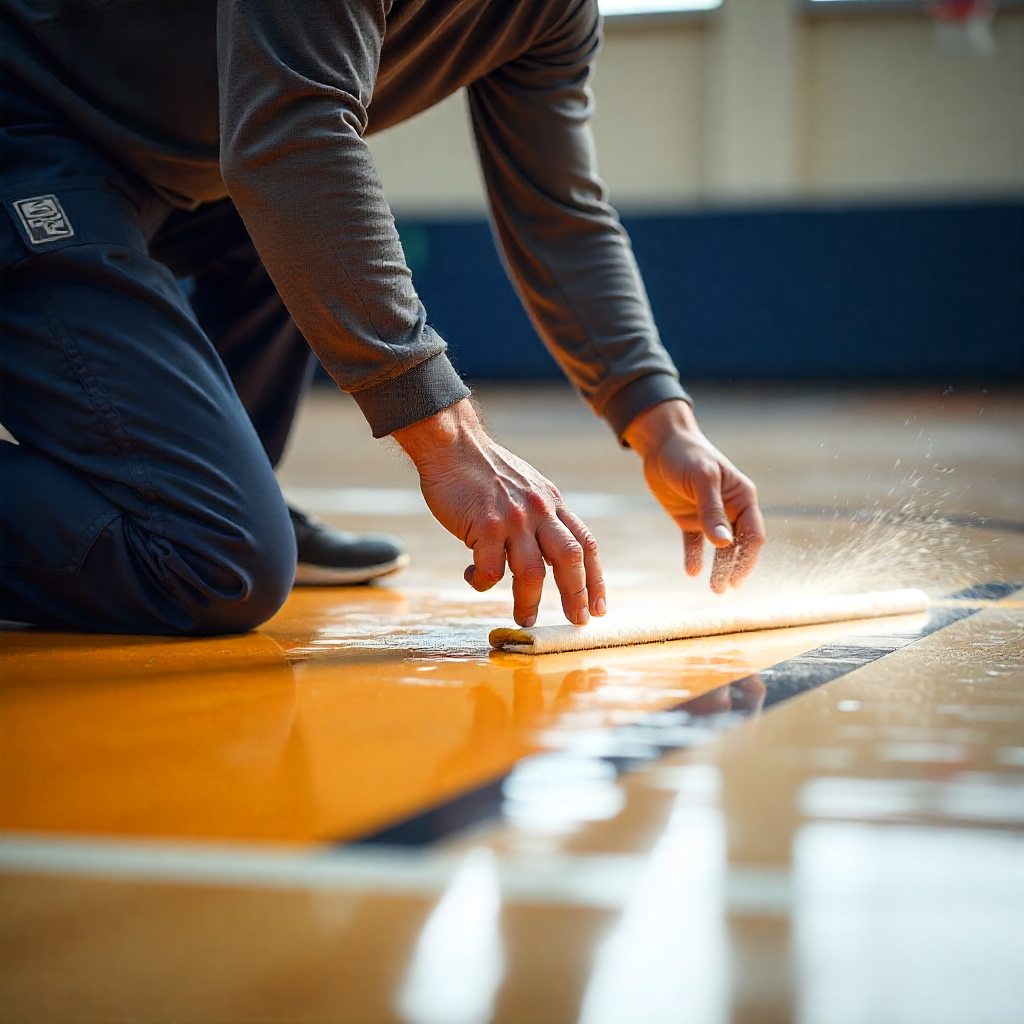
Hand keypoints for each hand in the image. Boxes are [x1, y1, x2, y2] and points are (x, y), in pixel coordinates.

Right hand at [393, 399, 605, 627]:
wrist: (453, 445)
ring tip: (525, 619)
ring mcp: (513, 519)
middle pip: (570, 559)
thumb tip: (550, 554)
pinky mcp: (484, 526)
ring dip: (529, 601)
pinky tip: (473, 578)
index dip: (595, 578)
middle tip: (577, 621)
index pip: (585, 544)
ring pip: (532, 573)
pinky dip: (482, 582)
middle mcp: (539, 511)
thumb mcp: (527, 487)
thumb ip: (541, 516)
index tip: (599, 606)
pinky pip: (489, 570)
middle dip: (577, 594)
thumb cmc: (484, 470)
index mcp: (551, 503)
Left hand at [623, 399, 765, 592]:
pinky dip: (694, 557)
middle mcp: (730, 508)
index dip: (747, 558)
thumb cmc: (687, 455)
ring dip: (717, 568)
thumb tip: (724, 544)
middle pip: (738, 546)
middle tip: (723, 590)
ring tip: (713, 589)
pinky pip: (695, 543)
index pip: (753, 534)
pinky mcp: (689, 519)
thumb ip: (712, 512)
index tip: (736, 579)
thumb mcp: (702, 480)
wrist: (661, 444)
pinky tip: (691, 572)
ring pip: (719, 548)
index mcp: (742, 498)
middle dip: (733, 568)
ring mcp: (709, 515)